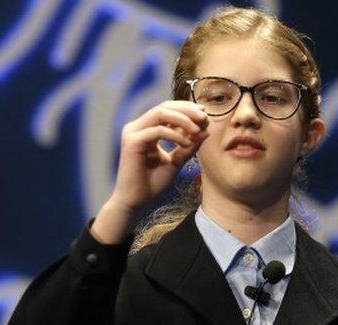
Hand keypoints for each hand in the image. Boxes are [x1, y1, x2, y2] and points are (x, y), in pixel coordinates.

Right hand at [91, 101, 207, 242]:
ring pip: (160, 114)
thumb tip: (205, 131)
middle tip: (204, 117)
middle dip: (186, 110)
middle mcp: (137, 128)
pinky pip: (158, 131)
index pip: (167, 110)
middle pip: (164, 107)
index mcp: (145, 130)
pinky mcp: (132, 142)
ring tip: (198, 129)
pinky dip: (175, 135)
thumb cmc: (152, 184)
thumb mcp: (175, 162)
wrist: (136, 203)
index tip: (204, 116)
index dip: (186, 110)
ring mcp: (132, 133)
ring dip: (183, 119)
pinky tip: (187, 143)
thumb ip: (188, 147)